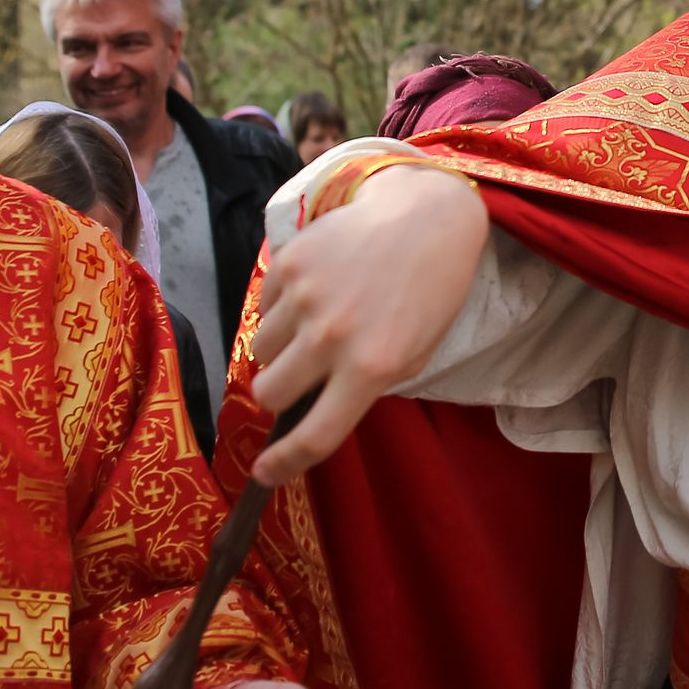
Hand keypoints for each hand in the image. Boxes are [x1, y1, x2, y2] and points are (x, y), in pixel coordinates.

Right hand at [247, 163, 489, 484]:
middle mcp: (333, 336)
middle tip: (302, 373)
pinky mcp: (289, 262)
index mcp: (372, 368)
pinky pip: (263, 308)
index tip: (264, 472)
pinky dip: (280, 309)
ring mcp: (305, 297)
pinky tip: (317, 289)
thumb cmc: (428, 292)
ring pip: (260, 351)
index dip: (284, 463)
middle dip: (279, 394)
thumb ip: (366, 385)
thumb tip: (314, 408)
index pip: (315, 435)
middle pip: (269, 394)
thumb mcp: (414, 353)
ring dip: (280, 349)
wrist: (425, 216)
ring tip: (316, 322)